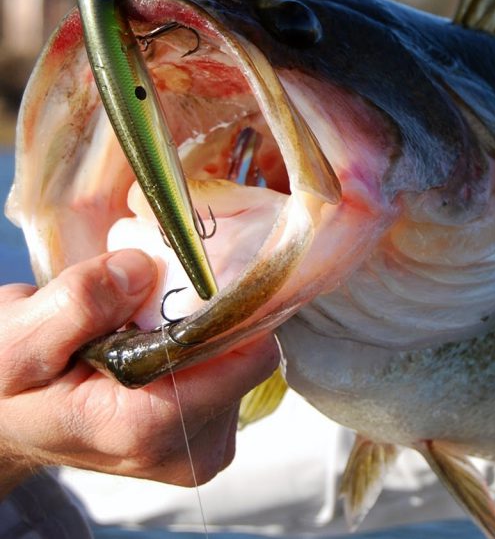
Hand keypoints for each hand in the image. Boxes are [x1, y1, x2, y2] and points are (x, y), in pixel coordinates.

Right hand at [0, 250, 278, 496]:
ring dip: (200, 332)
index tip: (196, 271)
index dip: (230, 304)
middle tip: (151, 299)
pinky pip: (231, 372)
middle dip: (209, 315)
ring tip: (140, 330)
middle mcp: (189, 449)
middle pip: (248, 353)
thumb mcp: (17, 338)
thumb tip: (143, 269)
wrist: (6, 422)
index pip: (247, 354)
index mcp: (147, 427)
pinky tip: (152, 348)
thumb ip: (79, 302)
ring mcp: (205, 446)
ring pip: (241, 360)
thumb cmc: (7, 382)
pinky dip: (199, 350)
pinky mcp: (212, 436)